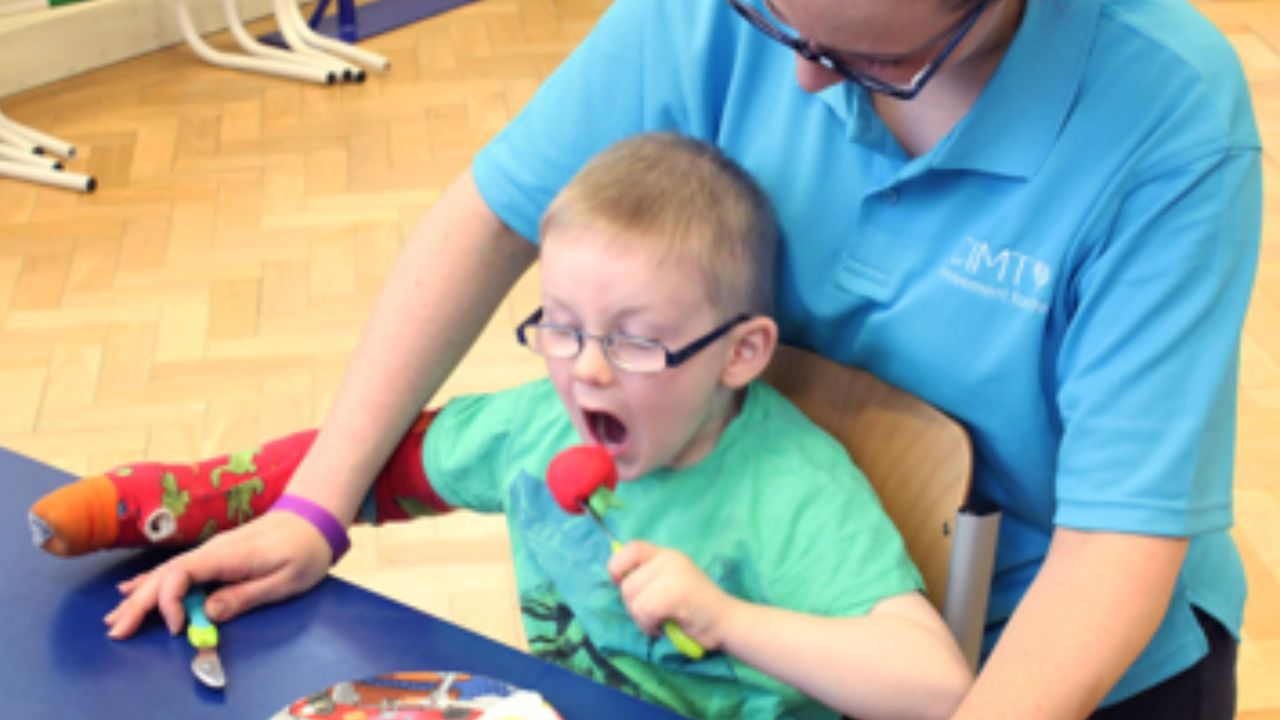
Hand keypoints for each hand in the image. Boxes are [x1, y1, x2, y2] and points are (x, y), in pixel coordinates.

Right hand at [104, 511, 332, 638]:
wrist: (314, 518)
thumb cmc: (304, 551)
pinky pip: (178, 570)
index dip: (168, 601)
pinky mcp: (216, 554)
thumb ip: (244, 596)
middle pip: (166, 575)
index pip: (181, 574)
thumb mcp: (283, 581)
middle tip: (115, 630)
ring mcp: (212, 551)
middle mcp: (213, 550)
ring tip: (115, 617)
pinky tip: (135, 589)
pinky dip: (154, 582)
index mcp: (228, 556)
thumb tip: (206, 613)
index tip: (175, 626)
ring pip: (167, 572)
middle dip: (139, 603)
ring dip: (141, 595)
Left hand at [607, 540, 735, 650]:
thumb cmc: (698, 610)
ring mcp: (672, 574)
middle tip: (655, 616)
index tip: (621, 585)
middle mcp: (669, 559)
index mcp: (667, 555)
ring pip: (632, 600)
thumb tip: (619, 581)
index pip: (631, 548)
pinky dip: (649, 626)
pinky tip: (665, 627)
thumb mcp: (672, 584)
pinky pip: (644, 611)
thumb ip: (651, 578)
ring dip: (642, 619)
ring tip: (663, 621)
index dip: (617, 566)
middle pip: (626, 584)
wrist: (727, 623)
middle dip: (634, 607)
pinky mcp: (674, 592)